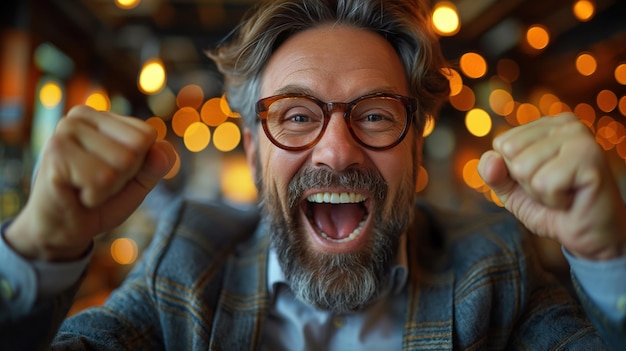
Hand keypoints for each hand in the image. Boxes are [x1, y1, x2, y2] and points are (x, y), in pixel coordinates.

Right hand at [5, 106, 176, 261]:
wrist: (61, 230)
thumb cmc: (100, 201)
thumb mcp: (137, 183)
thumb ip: (155, 165)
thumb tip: (162, 150)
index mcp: (100, 116)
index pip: (147, 135)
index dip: (138, 164)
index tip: (112, 173)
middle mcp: (80, 116)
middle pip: (137, 147)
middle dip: (124, 176)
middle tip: (97, 183)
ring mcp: (64, 132)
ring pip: (122, 162)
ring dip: (108, 188)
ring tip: (85, 188)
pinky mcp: (56, 154)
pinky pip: (102, 179)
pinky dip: (94, 196)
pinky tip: (75, 194)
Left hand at [478, 113, 625, 260]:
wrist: (592, 236)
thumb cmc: (552, 209)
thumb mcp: (512, 192)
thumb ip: (494, 174)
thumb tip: (490, 159)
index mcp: (546, 125)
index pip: (501, 143)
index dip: (514, 173)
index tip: (541, 180)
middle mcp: (565, 123)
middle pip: (510, 153)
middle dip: (526, 181)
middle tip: (555, 188)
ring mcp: (579, 136)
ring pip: (524, 168)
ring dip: (540, 192)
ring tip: (565, 193)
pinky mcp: (589, 156)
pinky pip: (544, 183)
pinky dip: (554, 199)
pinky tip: (574, 198)